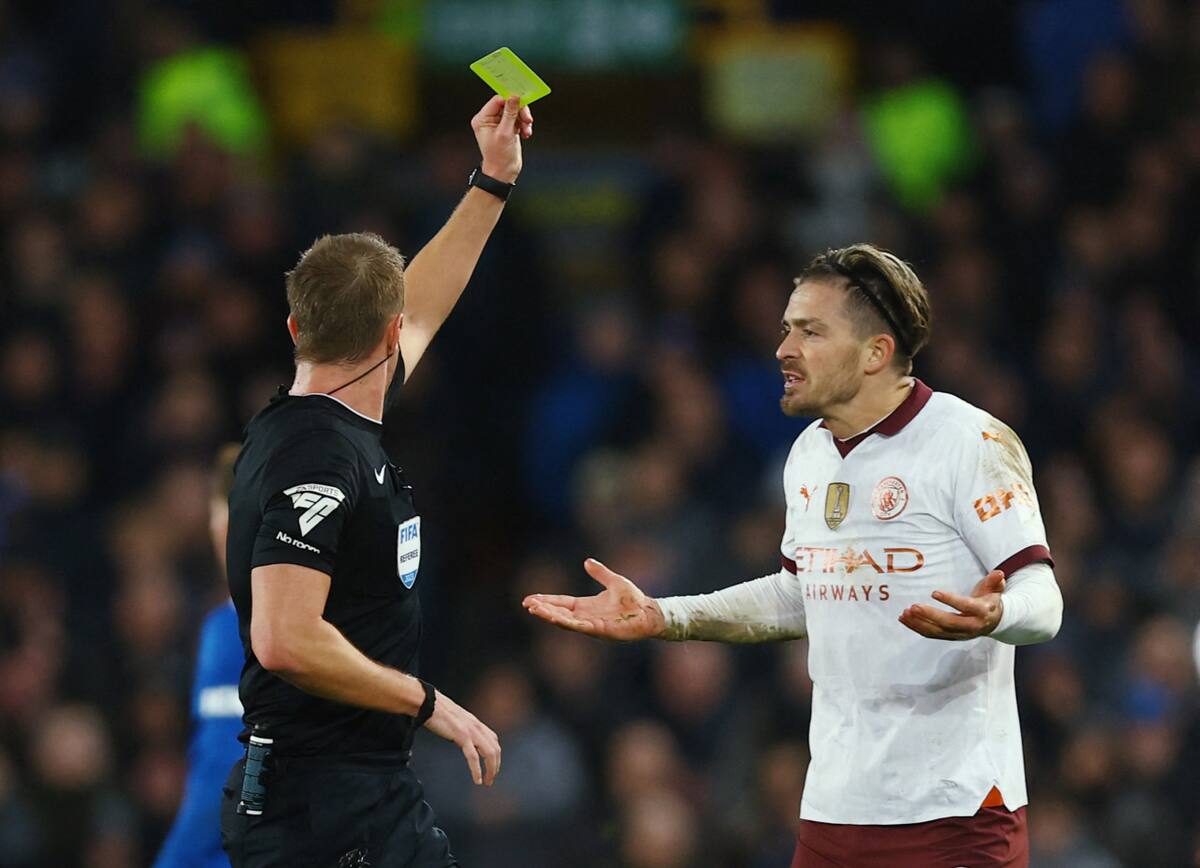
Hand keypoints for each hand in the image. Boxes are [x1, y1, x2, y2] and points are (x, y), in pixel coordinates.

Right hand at [422, 689, 500, 785]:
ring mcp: (471, 731)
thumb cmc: (439, 711)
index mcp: (476, 723)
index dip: (496, 755)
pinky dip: (477, 770)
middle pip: (495, 749)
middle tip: (491, 779)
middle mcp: (477, 726)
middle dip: (495, 766)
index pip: (494, 740)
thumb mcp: (457, 720)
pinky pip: (473, 756)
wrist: (429, 703)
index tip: (492, 767)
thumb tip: (464, 741)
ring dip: (490, 770)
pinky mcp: (462, 735)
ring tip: (486, 781)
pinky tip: (477, 778)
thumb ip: (464, 730)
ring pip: (489, 753)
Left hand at [470, 94, 532, 183]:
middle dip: (519, 112)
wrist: (503, 173)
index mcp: (482, 119)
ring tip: (526, 129)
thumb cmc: (499, 157)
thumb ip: (510, 113)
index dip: (510, 100)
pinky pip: (518, 119)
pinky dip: (524, 125)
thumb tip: (514, 97)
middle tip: (527, 119)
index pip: (497, 100)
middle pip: (508, 105)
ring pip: (515, 112)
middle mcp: (489, 120)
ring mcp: (499, 124)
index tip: (522, 101)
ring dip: (523, 120)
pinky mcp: (508, 128)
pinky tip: (525, 133)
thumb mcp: (505, 133)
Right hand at [523, 558, 665, 640]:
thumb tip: (587, 562)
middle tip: (527, 604)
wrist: (649, 611)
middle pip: (559, 612)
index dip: (546, 601)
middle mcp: (586, 617)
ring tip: (535, 609)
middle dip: (543, 609)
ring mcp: (592, 625)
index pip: (561, 603)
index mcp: (586, 606)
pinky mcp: (600, 630)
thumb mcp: (614, 581)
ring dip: (549, 615)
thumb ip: (600, 573)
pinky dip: (566, 622)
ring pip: (565, 621)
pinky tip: (554, 617)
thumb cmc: (634, 599)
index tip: (530, 599)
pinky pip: (579, 626)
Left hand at [899, 570, 1005, 640]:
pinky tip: (904, 619)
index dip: (950, 600)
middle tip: (913, 606)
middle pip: (948, 623)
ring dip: (919, 623)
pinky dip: (917, 628)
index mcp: (981, 612)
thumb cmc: (990, 601)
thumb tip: (999, 573)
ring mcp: (960, 634)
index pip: (965, 606)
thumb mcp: (995, 590)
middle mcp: (971, 626)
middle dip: (930, 615)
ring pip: (937, 631)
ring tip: (905, 613)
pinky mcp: (950, 637)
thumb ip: (994, 581)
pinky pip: (932, 635)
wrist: (995, 621)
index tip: (934, 592)